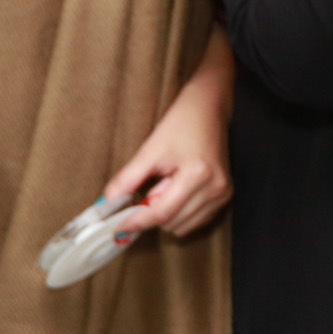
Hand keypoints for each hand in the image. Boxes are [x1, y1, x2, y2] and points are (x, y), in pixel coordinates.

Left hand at [101, 31, 234, 243]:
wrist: (209, 108)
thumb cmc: (181, 122)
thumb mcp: (151, 149)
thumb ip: (128, 178)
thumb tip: (107, 202)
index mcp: (197, 174)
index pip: (162, 212)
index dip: (137, 221)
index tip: (118, 226)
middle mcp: (215, 187)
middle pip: (172, 222)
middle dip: (153, 212)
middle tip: (150, 187)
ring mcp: (223, 193)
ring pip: (184, 226)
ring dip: (168, 213)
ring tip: (167, 184)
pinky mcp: (225, 194)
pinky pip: (196, 220)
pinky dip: (181, 213)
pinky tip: (178, 190)